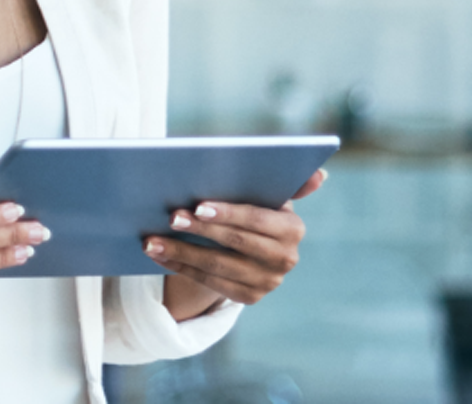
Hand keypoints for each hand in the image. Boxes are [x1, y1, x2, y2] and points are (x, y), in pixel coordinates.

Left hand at [150, 168, 326, 319]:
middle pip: (235, 244)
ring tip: (151, 240)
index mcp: (292, 228)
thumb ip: (287, 182)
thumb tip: (321, 174)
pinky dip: (181, 267)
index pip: (257, 219)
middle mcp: (286, 259)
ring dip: (180, 252)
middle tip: (170, 217)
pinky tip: (158, 255)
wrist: (247, 244)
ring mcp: (268, 282)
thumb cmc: (250, 206)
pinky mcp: (250, 297)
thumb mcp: (264, 192)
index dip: (228, 213)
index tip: (198, 205)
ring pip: (217, 267)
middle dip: (199, 230)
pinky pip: (210, 284)